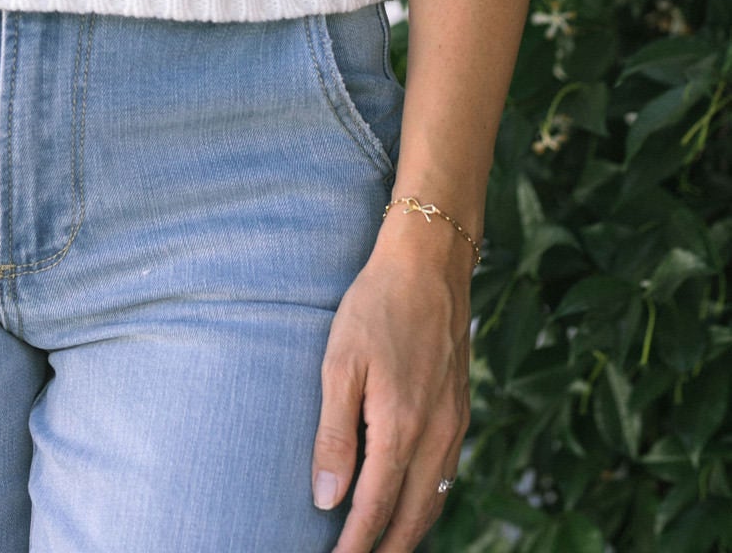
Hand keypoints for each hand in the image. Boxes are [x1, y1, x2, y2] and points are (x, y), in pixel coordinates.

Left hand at [310, 217, 472, 549]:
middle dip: (387, 549)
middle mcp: (435, 436)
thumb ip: (333, 435)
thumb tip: (326, 499)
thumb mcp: (340, 363)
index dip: (355, 545)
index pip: (375, 508)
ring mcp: (454, 425)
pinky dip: (426, 502)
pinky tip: (411, 501)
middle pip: (412, 518)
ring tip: (383, 545)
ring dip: (409, 531)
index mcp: (400, 427)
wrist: (430, 264)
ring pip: (433, 500)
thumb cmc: (376, 306)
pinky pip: (446, 475)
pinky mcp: (461, 411)